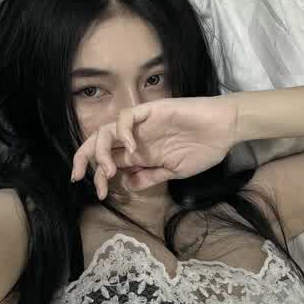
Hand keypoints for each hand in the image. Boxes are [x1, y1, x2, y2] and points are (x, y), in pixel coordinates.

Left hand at [70, 96, 238, 198]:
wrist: (225, 130)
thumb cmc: (203, 149)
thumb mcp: (174, 171)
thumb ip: (150, 177)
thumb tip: (127, 185)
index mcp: (139, 154)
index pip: (109, 161)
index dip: (98, 176)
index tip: (98, 193)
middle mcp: (135, 138)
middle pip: (99, 143)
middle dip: (84, 158)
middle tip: (79, 176)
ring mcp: (142, 124)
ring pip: (107, 129)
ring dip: (100, 149)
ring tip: (108, 169)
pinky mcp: (151, 110)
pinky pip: (127, 116)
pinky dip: (123, 132)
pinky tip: (132, 149)